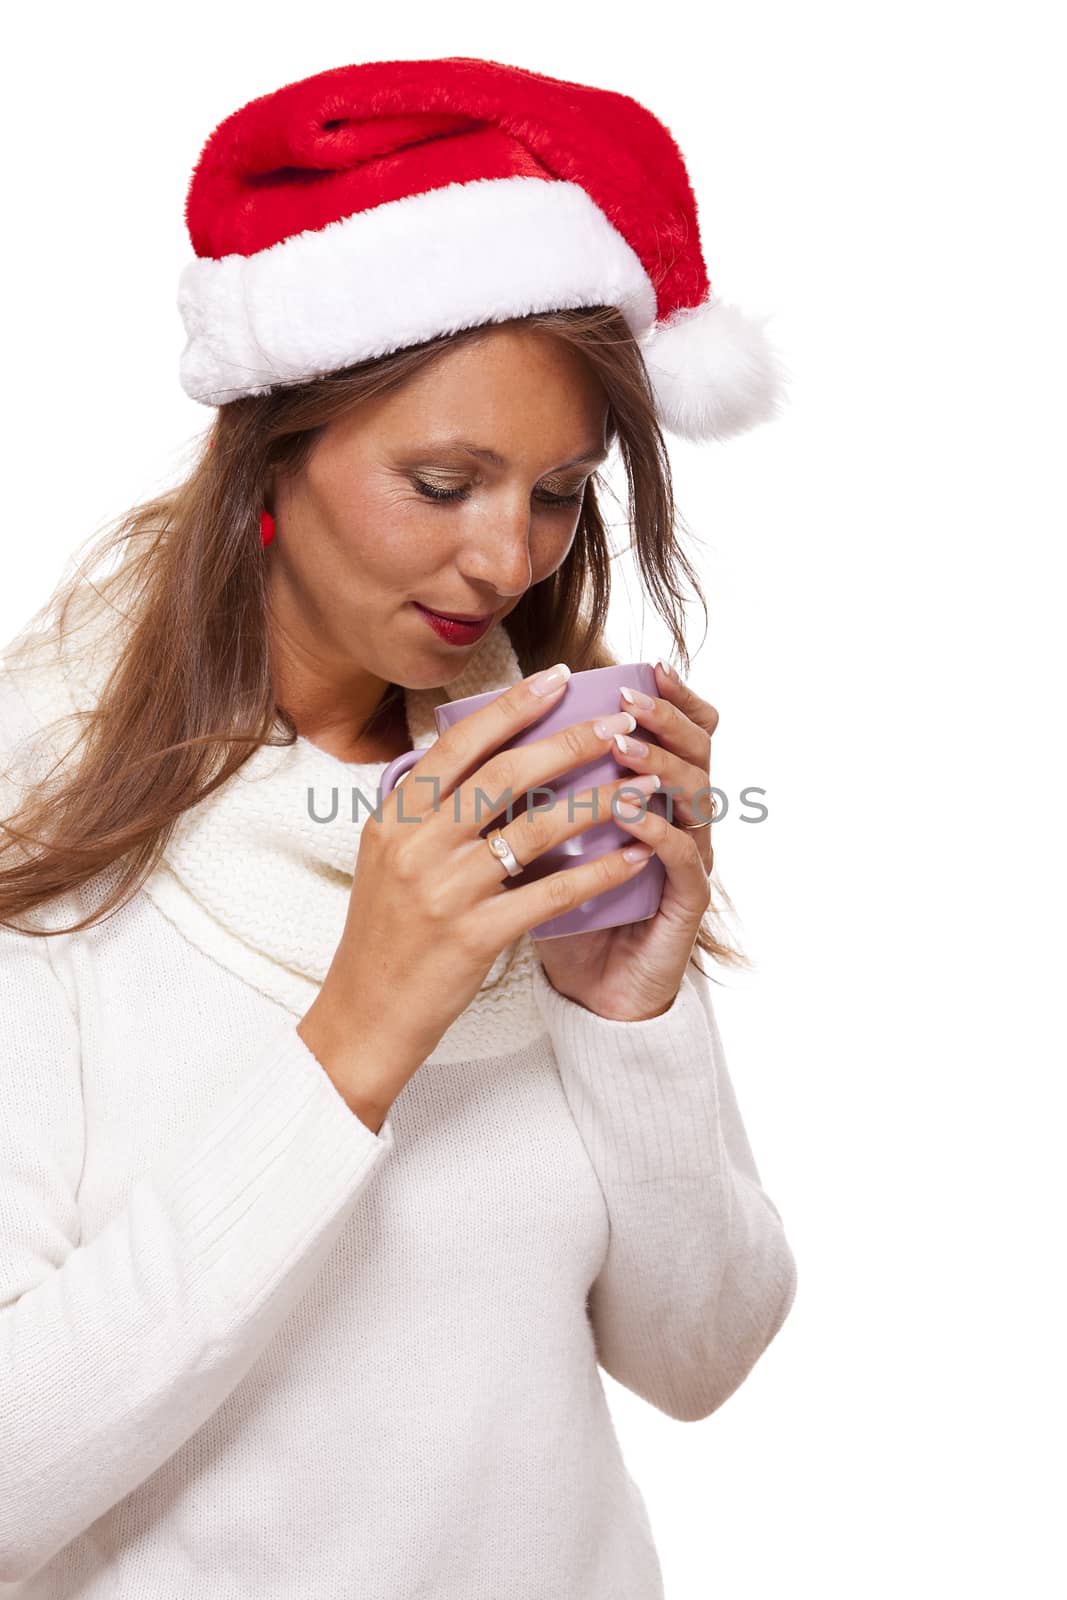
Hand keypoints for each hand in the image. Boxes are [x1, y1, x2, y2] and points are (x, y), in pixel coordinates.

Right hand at [298, 664, 673, 1109]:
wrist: (364, 1015)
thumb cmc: (386, 932)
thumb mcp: (389, 857)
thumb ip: (428, 809)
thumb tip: (487, 757)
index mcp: (394, 816)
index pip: (459, 744)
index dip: (512, 707)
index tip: (558, 678)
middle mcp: (416, 845)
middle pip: (505, 775)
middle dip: (569, 742)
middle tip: (618, 723)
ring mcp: (445, 891)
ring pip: (537, 828)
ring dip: (598, 801)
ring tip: (642, 785)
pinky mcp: (474, 936)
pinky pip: (551, 893)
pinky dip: (598, 872)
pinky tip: (634, 857)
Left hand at [532, 661, 718, 1021]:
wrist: (588, 993)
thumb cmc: (559, 915)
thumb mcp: (537, 845)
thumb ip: (524, 798)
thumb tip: (465, 744)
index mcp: (650, 795)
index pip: (675, 730)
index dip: (668, 696)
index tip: (642, 665)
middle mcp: (679, 818)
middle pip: (696, 750)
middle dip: (664, 718)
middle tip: (627, 699)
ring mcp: (691, 858)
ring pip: (697, 796)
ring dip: (660, 765)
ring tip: (624, 746)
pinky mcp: (688, 903)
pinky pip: (685, 857)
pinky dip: (659, 831)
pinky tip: (632, 812)